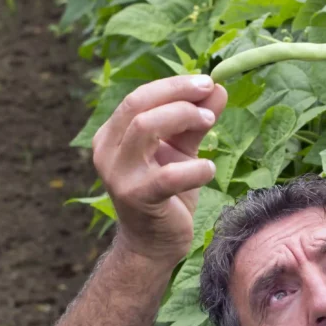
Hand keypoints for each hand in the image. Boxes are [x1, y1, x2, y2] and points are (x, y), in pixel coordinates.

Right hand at [91, 75, 227, 263]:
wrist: (154, 244)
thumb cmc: (167, 193)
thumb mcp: (181, 151)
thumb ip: (195, 123)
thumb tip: (217, 88)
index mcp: (112, 135)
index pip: (139, 97)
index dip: (173, 85)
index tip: (206, 82)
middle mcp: (107, 151)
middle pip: (137, 105)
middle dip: (178, 94)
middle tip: (209, 97)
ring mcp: (119, 175)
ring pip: (144, 127)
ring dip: (183, 118)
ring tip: (209, 123)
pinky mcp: (137, 198)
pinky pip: (168, 175)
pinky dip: (195, 168)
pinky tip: (209, 170)